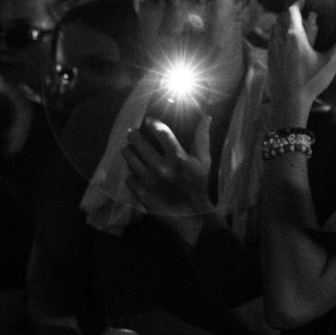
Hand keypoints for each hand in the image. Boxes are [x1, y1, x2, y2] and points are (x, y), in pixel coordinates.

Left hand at [121, 112, 214, 227]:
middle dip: (134, 134)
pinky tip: (135, 171)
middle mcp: (162, 168)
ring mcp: (150, 181)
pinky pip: (128, 176)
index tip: (148, 120)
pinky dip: (131, 172)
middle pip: (138, 142)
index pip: (161, 132)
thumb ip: (202, 138)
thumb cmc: (198, 186)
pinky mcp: (141, 194)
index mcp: (178, 158)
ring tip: (131, 149)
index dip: (152, 123)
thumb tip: (207, 117)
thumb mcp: (203, 162)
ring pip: (129, 156)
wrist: (192, 216)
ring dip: (129, 150)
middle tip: (134, 133)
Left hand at [267, 3, 335, 124]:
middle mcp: (280, 39)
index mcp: (294, 36)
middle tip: (301, 11)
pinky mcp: (270, 59)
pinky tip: (286, 43)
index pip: (292, 11)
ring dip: (283, 22)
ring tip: (294, 25)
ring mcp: (272, 49)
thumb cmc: (310, 82)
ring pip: (274, 28)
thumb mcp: (330, 62)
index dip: (298, 2)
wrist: (289, 102)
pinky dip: (278, 35)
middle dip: (290, 11)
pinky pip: (271, 40)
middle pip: (281, 17)